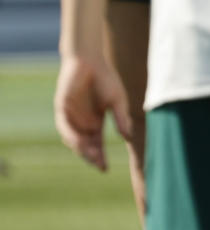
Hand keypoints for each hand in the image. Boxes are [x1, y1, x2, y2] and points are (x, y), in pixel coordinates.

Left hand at [54, 52, 130, 170]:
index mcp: (95, 122)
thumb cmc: (106, 79)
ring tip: (92, 156)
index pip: (96, 144)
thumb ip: (121, 118)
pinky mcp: (62, 107)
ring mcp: (71, 116)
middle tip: (99, 165)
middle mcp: (82, 122)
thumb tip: (128, 137)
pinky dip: (72, 135)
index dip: (100, 157)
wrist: (90, 60)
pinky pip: (65, 126)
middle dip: (91, 156)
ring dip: (82, 149)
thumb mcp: (117, 101)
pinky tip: (80, 142)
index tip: (105, 169)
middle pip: (85, 145)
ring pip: (73, 139)